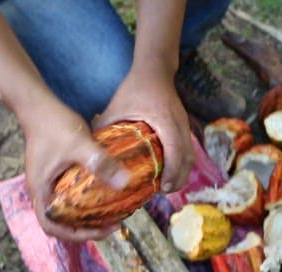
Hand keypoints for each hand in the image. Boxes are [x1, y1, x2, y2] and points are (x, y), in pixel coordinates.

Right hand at [18, 97, 130, 241]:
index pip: (53, 227)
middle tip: (111, 224)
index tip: (103, 230)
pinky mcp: (53, 173)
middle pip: (59, 223)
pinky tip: (102, 193)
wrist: (38, 104)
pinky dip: (83, 201)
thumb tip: (125, 183)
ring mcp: (46, 182)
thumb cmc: (54, 124)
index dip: (77, 235)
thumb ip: (100, 162)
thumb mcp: (80, 144)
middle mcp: (41, 190)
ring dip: (84, 216)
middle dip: (85, 229)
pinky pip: (67, 196)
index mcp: (41, 190)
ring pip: (63, 210)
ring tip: (109, 213)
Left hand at [94, 65, 194, 192]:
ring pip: (191, 155)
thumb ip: (104, 126)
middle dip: (179, 178)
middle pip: (188, 157)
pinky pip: (188, 149)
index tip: (163, 187)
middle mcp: (180, 123)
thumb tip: (91, 149)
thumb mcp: (117, 106)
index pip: (175, 150)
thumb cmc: (135, 88)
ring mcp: (185, 125)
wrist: (155, 70)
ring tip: (168, 186)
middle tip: (165, 191)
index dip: (172, 171)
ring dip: (182, 172)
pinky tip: (170, 172)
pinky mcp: (184, 126)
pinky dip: (182, 163)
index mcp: (165, 120)